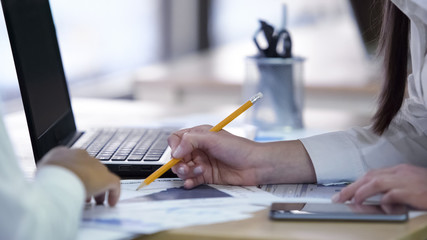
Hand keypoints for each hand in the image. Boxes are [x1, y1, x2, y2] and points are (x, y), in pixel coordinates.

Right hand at [38, 147, 120, 205]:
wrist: (60, 176)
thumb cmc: (47, 175)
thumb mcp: (41, 171)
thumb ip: (47, 173)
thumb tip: (47, 180)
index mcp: (64, 153)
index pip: (73, 161)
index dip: (74, 174)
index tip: (72, 183)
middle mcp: (82, 156)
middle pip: (88, 168)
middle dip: (87, 181)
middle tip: (85, 194)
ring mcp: (95, 165)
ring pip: (100, 176)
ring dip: (99, 189)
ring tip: (96, 201)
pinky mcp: (106, 177)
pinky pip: (114, 184)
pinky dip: (113, 193)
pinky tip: (111, 203)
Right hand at [168, 125, 314, 188]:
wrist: (255, 165)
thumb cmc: (238, 148)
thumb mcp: (212, 138)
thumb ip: (191, 141)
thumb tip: (175, 151)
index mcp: (199, 135)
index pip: (177, 139)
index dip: (175, 147)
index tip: (178, 154)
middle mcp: (199, 148)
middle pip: (178, 156)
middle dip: (178, 163)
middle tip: (185, 167)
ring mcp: (202, 162)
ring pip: (183, 168)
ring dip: (185, 172)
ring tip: (197, 171)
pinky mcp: (206, 175)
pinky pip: (191, 179)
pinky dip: (188, 181)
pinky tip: (190, 182)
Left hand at [332, 164, 426, 209]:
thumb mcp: (411, 186)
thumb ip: (395, 189)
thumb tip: (380, 199)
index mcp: (399, 170)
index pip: (372, 174)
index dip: (356, 183)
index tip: (345, 192)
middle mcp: (400, 172)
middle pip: (369, 177)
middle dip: (351, 187)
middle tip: (339, 198)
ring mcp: (406, 180)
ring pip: (375, 183)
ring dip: (360, 192)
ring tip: (352, 201)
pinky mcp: (412, 191)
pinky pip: (392, 195)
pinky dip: (383, 201)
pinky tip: (380, 206)